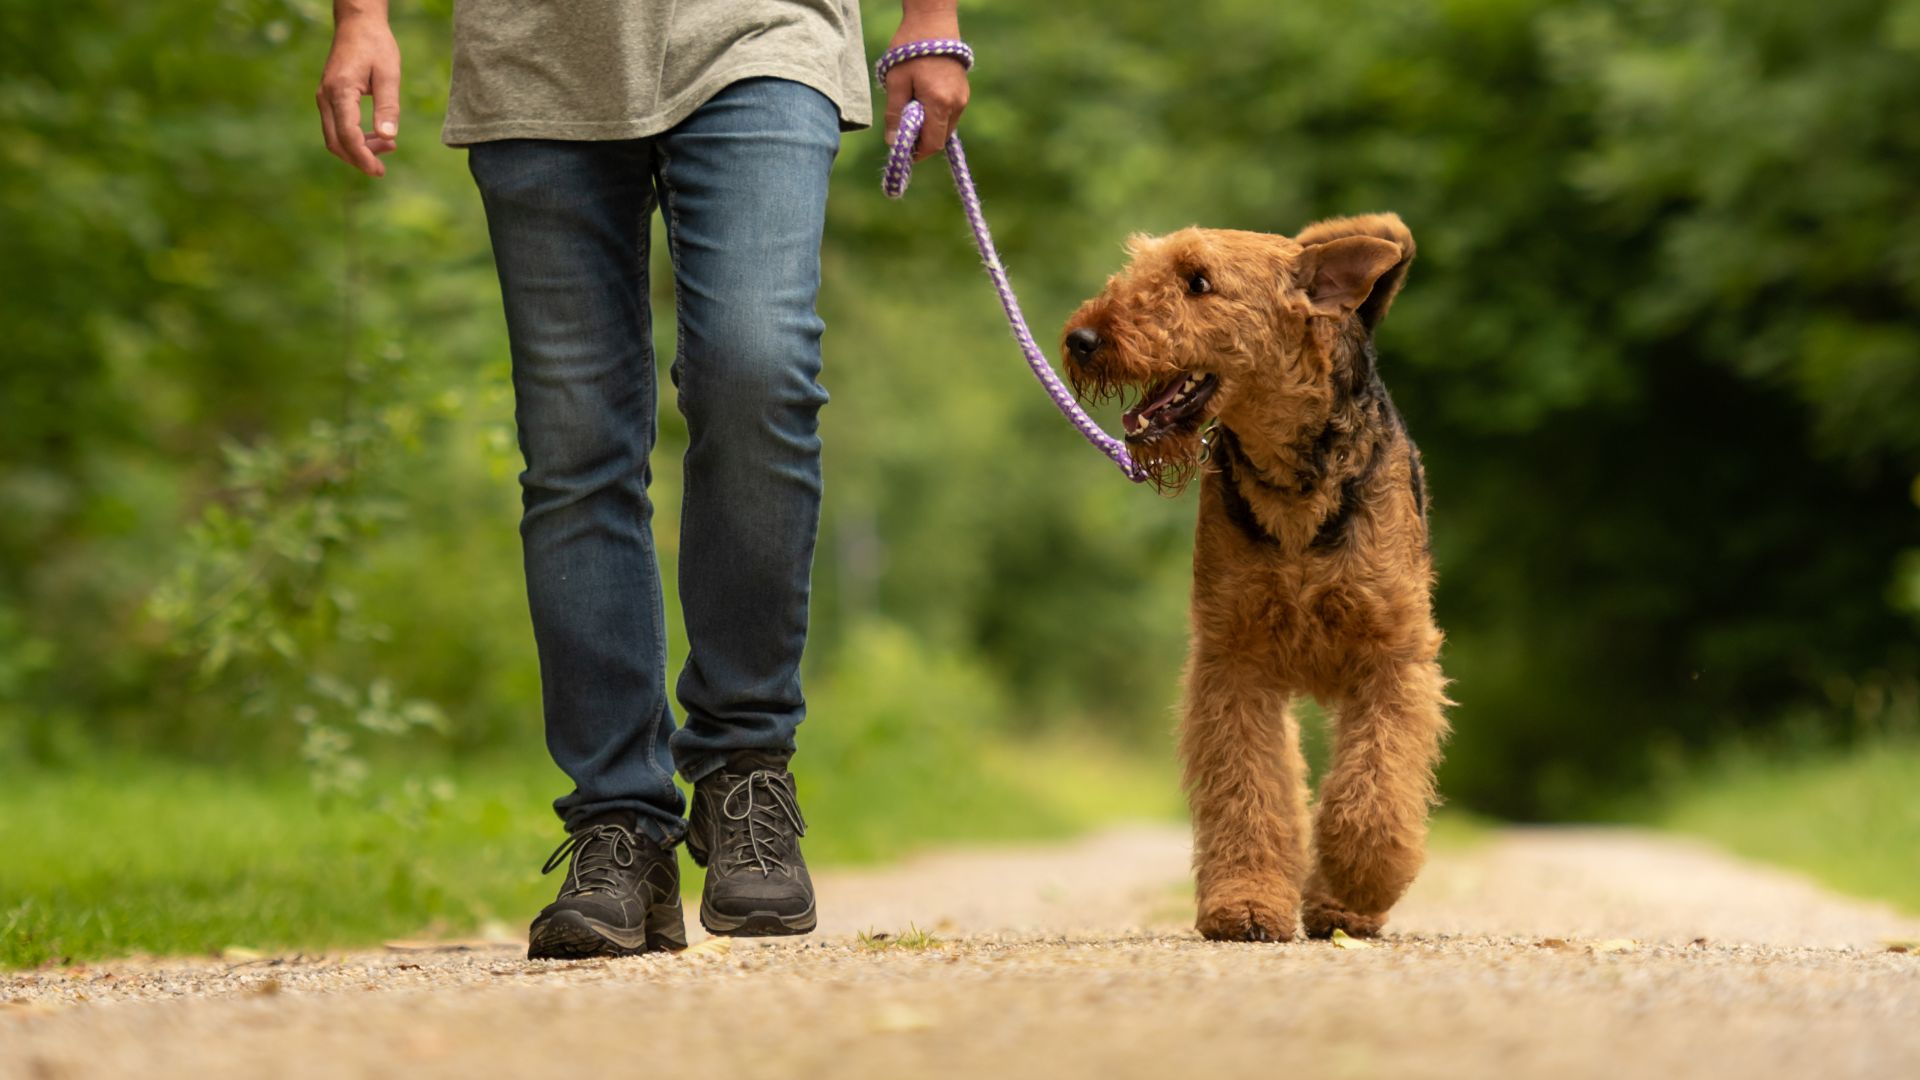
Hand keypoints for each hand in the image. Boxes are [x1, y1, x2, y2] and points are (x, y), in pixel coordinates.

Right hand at [317, 15, 400, 176]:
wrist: (358, 24)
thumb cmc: (375, 45)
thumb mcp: (388, 75)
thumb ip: (388, 106)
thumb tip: (388, 137)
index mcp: (340, 91)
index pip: (347, 135)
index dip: (363, 157)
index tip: (379, 171)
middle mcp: (326, 97)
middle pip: (336, 142)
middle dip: (359, 159)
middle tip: (382, 168)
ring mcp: (324, 98)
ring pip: (335, 137)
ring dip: (358, 149)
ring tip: (388, 148)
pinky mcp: (329, 98)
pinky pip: (337, 127)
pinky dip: (354, 138)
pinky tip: (377, 137)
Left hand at [881, 15, 970, 161]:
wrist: (933, 22)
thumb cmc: (911, 50)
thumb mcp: (896, 82)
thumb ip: (895, 114)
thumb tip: (892, 142)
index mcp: (939, 103)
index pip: (932, 143)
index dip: (917, 153)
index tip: (902, 152)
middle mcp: (957, 104)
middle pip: (941, 138)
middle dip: (922, 142)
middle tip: (903, 132)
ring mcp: (963, 98)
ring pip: (946, 128)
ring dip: (929, 129)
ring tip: (911, 113)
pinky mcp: (964, 92)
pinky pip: (950, 115)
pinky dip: (936, 117)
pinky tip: (921, 103)